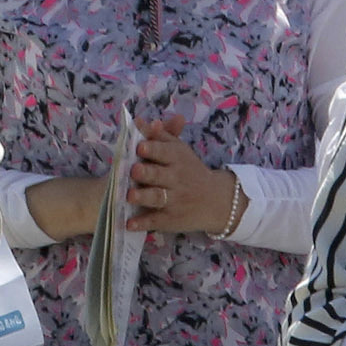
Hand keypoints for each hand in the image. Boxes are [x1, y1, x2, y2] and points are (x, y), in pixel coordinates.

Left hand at [122, 121, 242, 233]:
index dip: (152, 149)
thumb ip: (159, 136)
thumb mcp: (179, 150)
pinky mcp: (170, 219)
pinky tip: (130, 224)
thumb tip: (139, 120)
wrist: (215, 200)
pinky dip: (143, 223)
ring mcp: (174, 200)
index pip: (164, 152)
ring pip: (157, 198)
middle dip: (147, 172)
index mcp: (177, 158)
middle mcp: (176, 179)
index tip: (139, 146)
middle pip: (159, 175)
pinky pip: (155, 221)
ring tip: (129, 196)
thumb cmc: (189, 170)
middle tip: (133, 170)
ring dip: (143, 197)